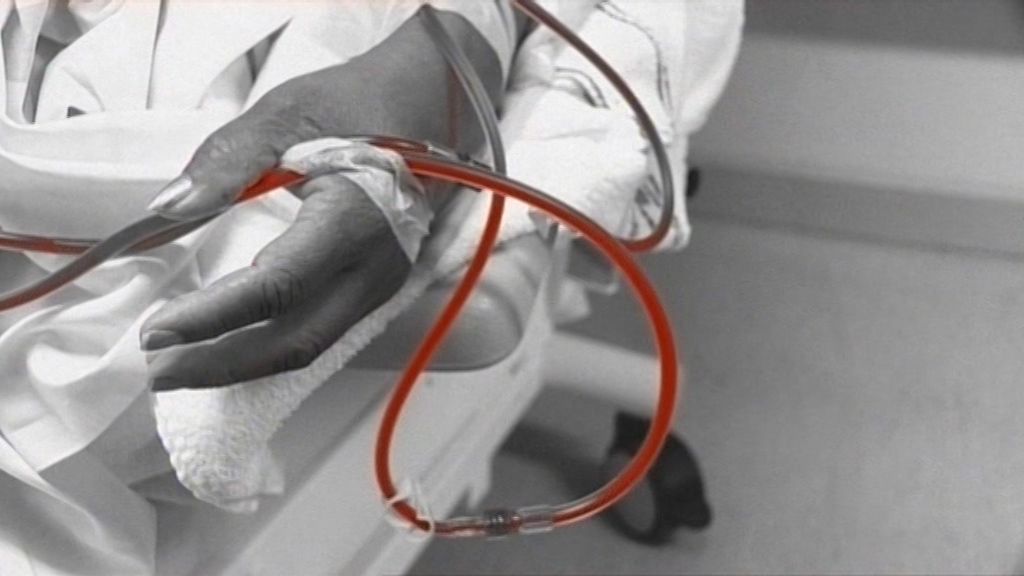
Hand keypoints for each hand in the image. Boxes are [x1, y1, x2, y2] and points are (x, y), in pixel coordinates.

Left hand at [140, 7, 505, 389]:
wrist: (431, 107)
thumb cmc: (363, 104)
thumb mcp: (290, 110)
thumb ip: (230, 159)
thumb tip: (170, 207)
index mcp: (356, 219)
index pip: (277, 287)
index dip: (213, 317)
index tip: (156, 331)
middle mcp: (375, 266)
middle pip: (294, 340)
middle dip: (221, 364)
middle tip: (156, 368)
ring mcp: (381, 284)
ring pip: (309, 345)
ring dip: (242, 364)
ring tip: (180, 365)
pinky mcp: (375, 288)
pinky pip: (320, 332)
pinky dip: (269, 348)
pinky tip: (229, 346)